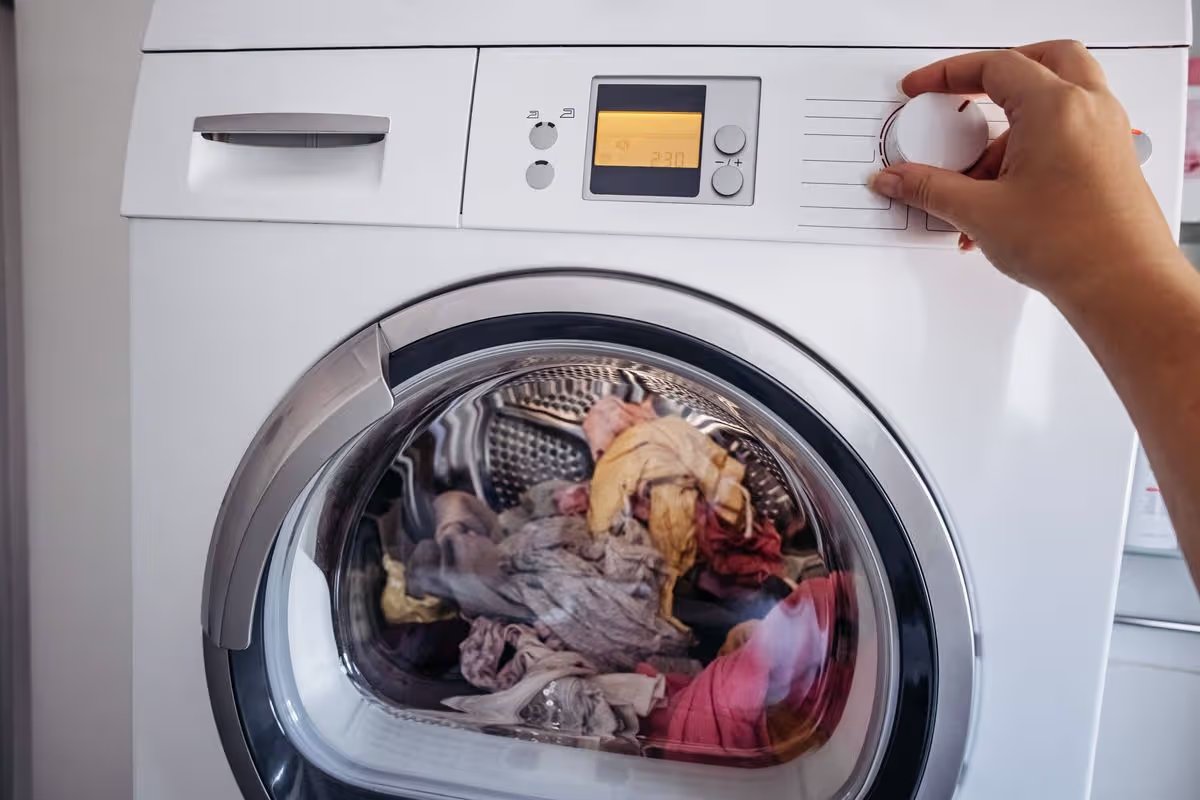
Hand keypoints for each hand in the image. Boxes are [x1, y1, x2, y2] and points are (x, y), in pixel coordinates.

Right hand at [868, 40, 1179, 299]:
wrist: (1123, 285)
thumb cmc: (1075, 246)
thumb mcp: (981, 213)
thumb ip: (929, 188)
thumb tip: (897, 178)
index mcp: (1055, 107)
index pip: (995, 66)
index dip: (948, 72)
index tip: (922, 87)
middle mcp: (1088, 109)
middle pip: (1040, 60)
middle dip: (995, 73)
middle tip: (962, 92)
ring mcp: (1105, 132)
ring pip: (1057, 97)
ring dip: (1012, 122)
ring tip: (978, 171)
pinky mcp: (1111, 158)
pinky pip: (1068, 130)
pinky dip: (1034, 144)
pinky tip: (1004, 193)